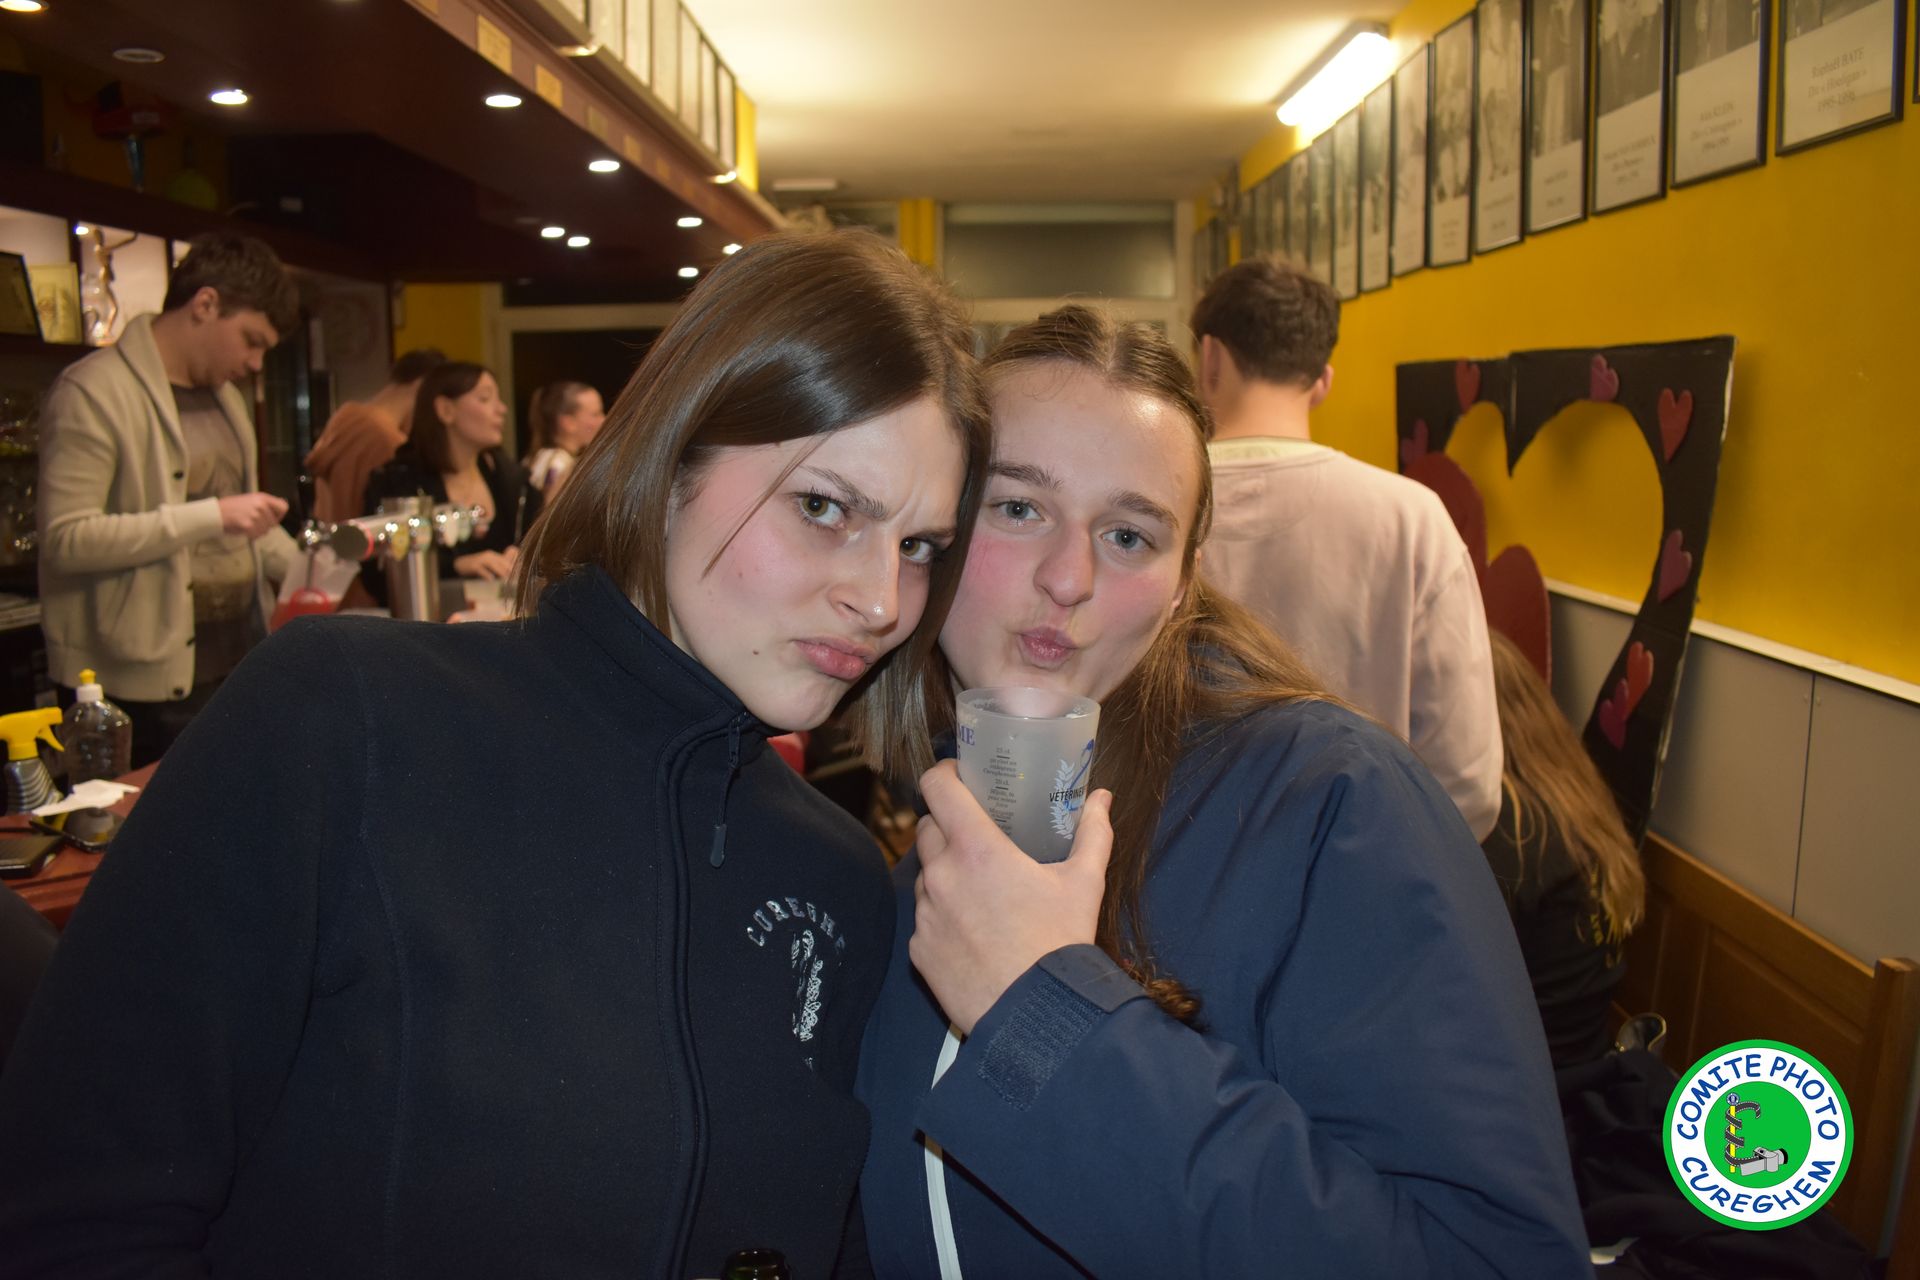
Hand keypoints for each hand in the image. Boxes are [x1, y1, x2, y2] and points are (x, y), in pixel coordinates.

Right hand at [217, 492, 288, 539]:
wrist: (216, 513)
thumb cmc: (232, 507)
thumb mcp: (251, 500)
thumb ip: (266, 504)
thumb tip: (283, 508)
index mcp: (262, 497)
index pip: (283, 507)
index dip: (279, 516)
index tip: (272, 519)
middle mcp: (261, 505)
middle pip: (274, 523)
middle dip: (265, 526)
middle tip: (252, 523)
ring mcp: (255, 515)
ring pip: (265, 531)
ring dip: (257, 531)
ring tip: (246, 525)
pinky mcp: (249, 525)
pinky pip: (256, 535)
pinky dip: (251, 535)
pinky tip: (243, 530)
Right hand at [453, 548, 516, 579]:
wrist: (459, 564)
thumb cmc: (476, 566)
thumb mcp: (489, 565)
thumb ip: (500, 568)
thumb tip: (511, 575)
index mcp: (494, 556)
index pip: (508, 560)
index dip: (516, 567)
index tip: (522, 576)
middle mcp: (489, 556)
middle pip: (503, 562)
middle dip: (511, 570)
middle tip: (517, 580)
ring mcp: (481, 559)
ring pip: (494, 565)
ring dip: (501, 572)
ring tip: (507, 580)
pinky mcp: (474, 565)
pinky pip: (482, 569)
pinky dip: (487, 574)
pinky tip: (491, 580)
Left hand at [909, 759, 1112, 1034]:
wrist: (1036, 1015)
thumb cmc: (1060, 943)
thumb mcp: (1083, 883)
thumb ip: (1092, 833)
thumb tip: (1102, 799)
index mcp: (977, 849)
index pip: (937, 788)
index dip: (944, 775)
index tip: (958, 777)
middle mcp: (941, 875)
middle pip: (926, 828)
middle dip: (946, 825)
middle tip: (976, 836)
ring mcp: (926, 914)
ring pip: (924, 875)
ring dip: (944, 873)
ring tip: (979, 890)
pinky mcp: (919, 950)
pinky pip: (924, 919)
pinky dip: (942, 916)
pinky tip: (972, 931)